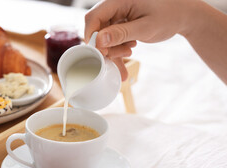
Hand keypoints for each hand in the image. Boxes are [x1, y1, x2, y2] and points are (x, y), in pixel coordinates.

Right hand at [84, 0, 226, 82]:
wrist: (184, 15)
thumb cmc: (170, 16)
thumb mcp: (145, 27)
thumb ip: (121, 33)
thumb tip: (99, 41)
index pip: (94, 17)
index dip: (92, 36)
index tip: (97, 53)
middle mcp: (115, 5)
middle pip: (98, 28)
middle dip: (106, 46)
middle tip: (122, 53)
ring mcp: (118, 15)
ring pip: (105, 36)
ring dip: (113, 50)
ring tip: (130, 53)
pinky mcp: (121, 24)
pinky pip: (113, 39)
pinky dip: (118, 50)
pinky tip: (128, 53)